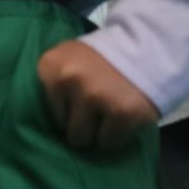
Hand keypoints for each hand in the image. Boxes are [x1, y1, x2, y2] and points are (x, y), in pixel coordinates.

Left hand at [37, 40, 158, 149]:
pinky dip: (116, 135)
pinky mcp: (121, 113)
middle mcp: (68, 80)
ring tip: (108, 113)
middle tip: (96, 109)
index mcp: (49, 66)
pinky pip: (108, 142)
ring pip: (84, 139)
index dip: (66, 108)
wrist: (147, 47)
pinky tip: (122, 117)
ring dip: (97, 132)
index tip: (78, 98)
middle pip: (63, 127)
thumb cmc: (101, 59)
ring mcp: (94, 96)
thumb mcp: (67, 60)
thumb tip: (42, 126)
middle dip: (80, 123)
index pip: (46, 109)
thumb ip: (53, 84)